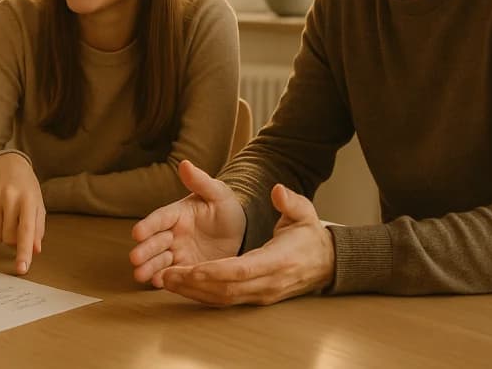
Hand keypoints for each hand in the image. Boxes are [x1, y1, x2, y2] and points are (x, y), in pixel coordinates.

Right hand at [0, 153, 45, 274]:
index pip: (26, 231)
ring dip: (2, 233)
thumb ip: (37, 228)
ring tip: (8, 217)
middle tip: (17, 227)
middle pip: (8, 238)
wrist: (7, 164)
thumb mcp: (37, 205)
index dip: (24, 252)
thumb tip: (35, 251)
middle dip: (13, 240)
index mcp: (29, 200)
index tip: (21, 269)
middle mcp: (10, 197)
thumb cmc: (26, 188)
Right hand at [129, 160, 246, 286]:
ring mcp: (178, 252)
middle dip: (144, 250)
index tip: (137, 232)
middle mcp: (173, 233)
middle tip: (134, 258)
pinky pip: (173, 274)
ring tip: (139, 275)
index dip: (148, 225)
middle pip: (155, 242)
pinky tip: (157, 283)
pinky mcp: (186, 268)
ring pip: (159, 260)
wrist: (242, 231)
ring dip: (148, 267)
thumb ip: (200, 181)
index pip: (160, 218)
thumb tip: (185, 163)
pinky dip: (164, 279)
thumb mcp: (217, 193)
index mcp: (177, 213)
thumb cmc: (226, 207)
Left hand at [159, 183, 335, 305]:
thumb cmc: (310, 235)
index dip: (216, 271)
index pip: (243, 270)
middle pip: (227, 288)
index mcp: (279, 260)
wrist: (326, 262)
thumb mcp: (304, 213)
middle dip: (195, 284)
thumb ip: (289, 201)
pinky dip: (203, 296)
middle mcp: (269, 282)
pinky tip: (183, 287)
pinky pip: (226, 300)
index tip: (192, 269)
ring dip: (194, 292)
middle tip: (166, 275)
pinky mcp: (256, 299)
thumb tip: (277, 191)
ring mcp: (262, 294)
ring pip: (223, 298)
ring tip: (165, 281)